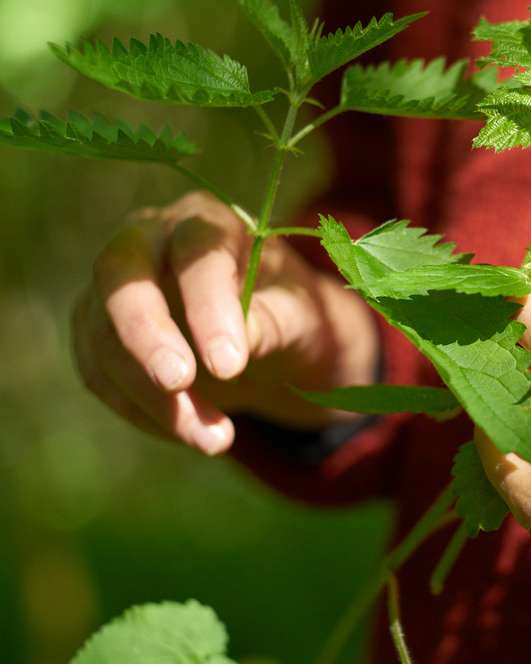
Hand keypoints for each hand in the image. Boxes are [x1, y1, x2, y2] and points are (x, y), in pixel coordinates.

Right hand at [73, 191, 378, 454]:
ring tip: (216, 440)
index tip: (229, 364)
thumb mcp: (301, 317)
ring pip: (103, 336)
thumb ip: (272, 324)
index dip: (207, 306)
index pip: (197, 252)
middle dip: (146, 336)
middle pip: (122, 277)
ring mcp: (116, 285)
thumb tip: (230, 350)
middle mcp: (152, 239)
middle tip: (179, 383)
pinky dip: (140, 411)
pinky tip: (190, 431)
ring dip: (152, 397)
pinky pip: (99, 374)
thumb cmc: (290, 313)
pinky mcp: (96, 328)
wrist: (269, 337)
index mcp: (210, 222)